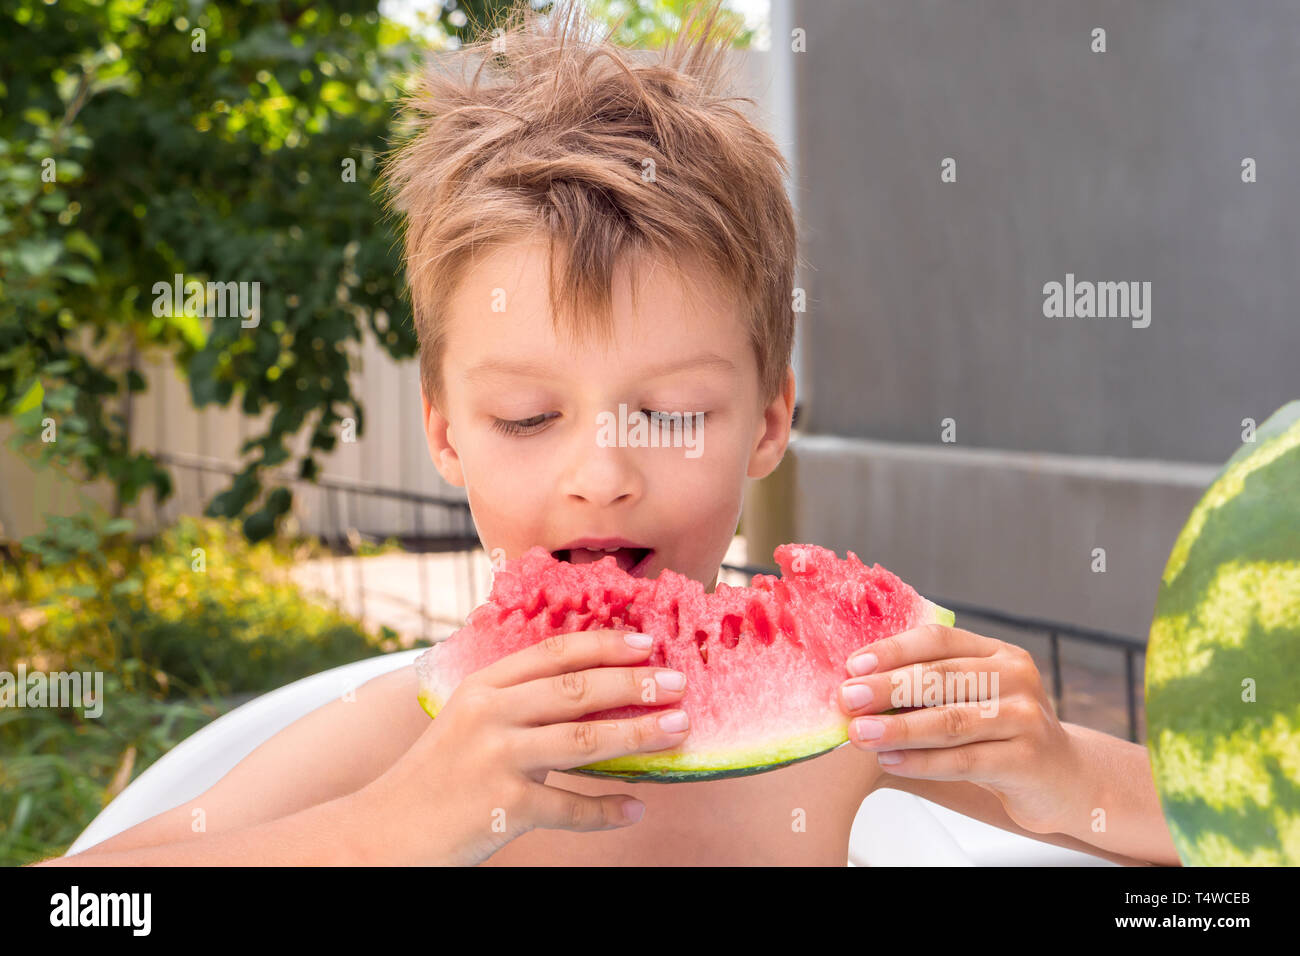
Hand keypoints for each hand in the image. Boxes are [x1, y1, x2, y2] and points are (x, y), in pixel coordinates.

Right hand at [358, 629, 689, 864]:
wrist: (380, 833)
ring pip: (584, 741)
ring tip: (678, 730)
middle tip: (679, 683)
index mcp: (482, 686)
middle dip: (636, 684)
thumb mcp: (466, 722)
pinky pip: (570, 807)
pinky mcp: (503, 806)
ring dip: (638, 735)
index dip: (605, 644)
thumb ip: (515, 704)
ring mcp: (496, 759)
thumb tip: (590, 694)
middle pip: (577, 690)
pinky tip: (634, 809)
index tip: (647, 641)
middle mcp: (489, 714)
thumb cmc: (433, 778)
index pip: (554, 653)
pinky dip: (606, 810)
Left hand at [837, 624, 1083, 834]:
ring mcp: (1026, 718)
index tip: (853, 666)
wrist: (1062, 778)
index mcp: (997, 653)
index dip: (893, 650)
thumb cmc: (999, 733)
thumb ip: (929, 688)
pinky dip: (922, 762)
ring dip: (899, 728)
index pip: (939, 640)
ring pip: (951, 721)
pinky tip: (890, 762)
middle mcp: (1016, 677)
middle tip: (848, 699)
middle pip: (942, 678)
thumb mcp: (973, 698)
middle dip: (888, 688)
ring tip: (860, 734)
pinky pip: (964, 760)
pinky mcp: (1028, 759)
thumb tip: (857, 687)